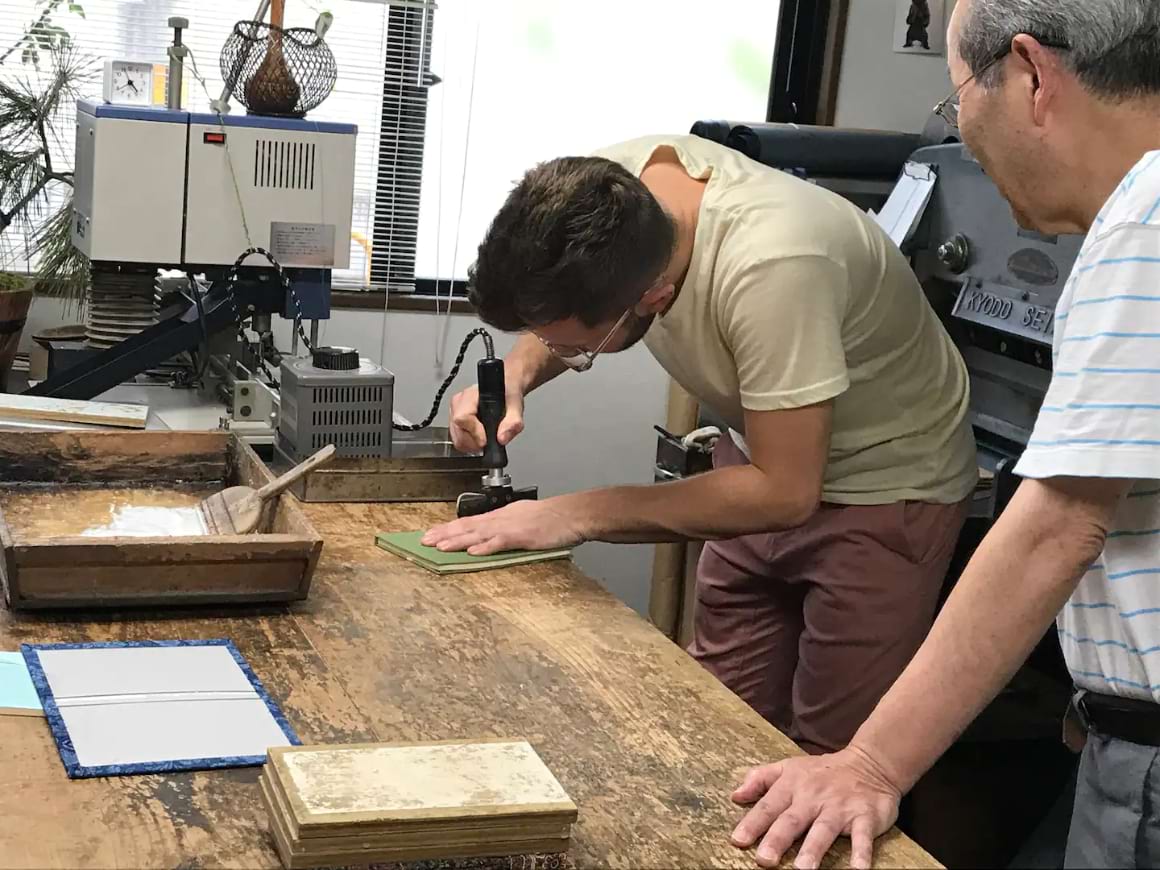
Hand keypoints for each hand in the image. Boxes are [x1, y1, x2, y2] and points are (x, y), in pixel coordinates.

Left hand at [422, 498, 587, 554]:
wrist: (573, 514)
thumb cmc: (553, 518)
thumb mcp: (524, 520)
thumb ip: (506, 529)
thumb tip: (489, 538)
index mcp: (502, 515)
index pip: (470, 521)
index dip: (449, 528)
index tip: (433, 534)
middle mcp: (502, 518)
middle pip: (468, 526)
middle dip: (445, 533)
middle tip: (425, 540)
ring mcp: (511, 527)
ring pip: (479, 533)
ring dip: (458, 540)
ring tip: (440, 547)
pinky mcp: (523, 536)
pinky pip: (501, 542)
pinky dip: (486, 547)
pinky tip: (473, 552)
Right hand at [449, 383, 524, 453]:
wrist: (506, 391)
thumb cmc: (508, 395)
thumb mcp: (516, 407)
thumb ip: (512, 423)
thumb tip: (502, 438)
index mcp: (471, 395)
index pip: (462, 417)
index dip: (474, 432)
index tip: (485, 440)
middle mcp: (459, 402)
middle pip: (458, 431)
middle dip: (473, 442)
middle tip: (487, 442)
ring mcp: (455, 411)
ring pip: (456, 438)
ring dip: (471, 444)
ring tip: (484, 439)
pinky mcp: (455, 421)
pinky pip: (457, 439)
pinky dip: (468, 444)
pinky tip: (479, 438)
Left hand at [730, 747, 900, 869]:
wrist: (869, 763)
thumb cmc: (821, 771)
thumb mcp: (788, 767)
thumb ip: (760, 778)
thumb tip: (735, 796)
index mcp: (792, 786)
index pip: (768, 806)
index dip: (753, 823)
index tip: (738, 841)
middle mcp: (814, 798)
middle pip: (792, 820)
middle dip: (777, 840)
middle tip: (764, 860)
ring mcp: (840, 808)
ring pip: (824, 829)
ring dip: (813, 849)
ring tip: (803, 869)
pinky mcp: (865, 817)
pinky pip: (863, 836)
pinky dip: (861, 852)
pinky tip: (858, 869)